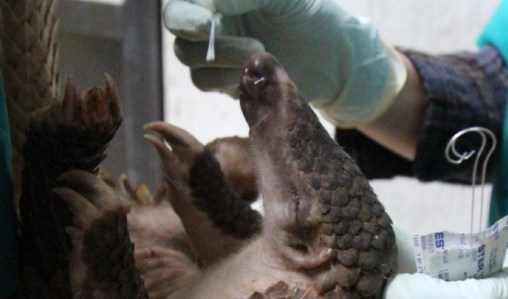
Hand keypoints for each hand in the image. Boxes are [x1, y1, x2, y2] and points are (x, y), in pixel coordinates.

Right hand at [163, 0, 406, 125]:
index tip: (207, 21)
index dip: (187, 15)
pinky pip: (207, 82)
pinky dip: (225, 77)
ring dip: (219, 56)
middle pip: (176, 30)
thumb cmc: (304, 12)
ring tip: (257, 49)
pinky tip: (253, 69)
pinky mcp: (225, 82)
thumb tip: (215, 5)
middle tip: (211, 30)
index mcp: (216, 1)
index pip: (182, 7)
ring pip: (190, 60)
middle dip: (193, 32)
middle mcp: (209, 23)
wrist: (331, 53)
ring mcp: (214, 54)